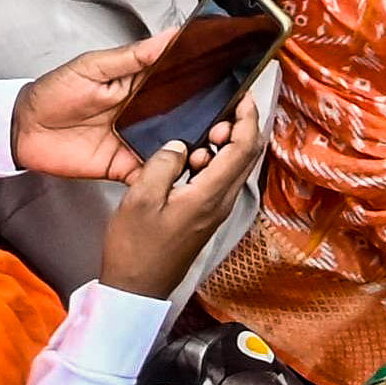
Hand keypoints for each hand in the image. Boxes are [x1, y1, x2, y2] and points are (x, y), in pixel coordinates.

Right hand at [95, 73, 276, 301]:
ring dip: (225, 144)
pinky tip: (190, 158)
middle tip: (221, 108)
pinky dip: (213, 161)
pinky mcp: (205, 217)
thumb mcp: (141, 198)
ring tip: (202, 131)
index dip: (248, 119)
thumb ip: (163, 164)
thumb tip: (180, 145)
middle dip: (241, 127)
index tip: (244, 96)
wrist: (137, 288)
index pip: (243, 149)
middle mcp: (221, 203)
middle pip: (246, 157)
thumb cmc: (136, 248)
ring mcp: (215, 212)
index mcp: (211, 196)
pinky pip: (219, 180)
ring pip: (233, 168)